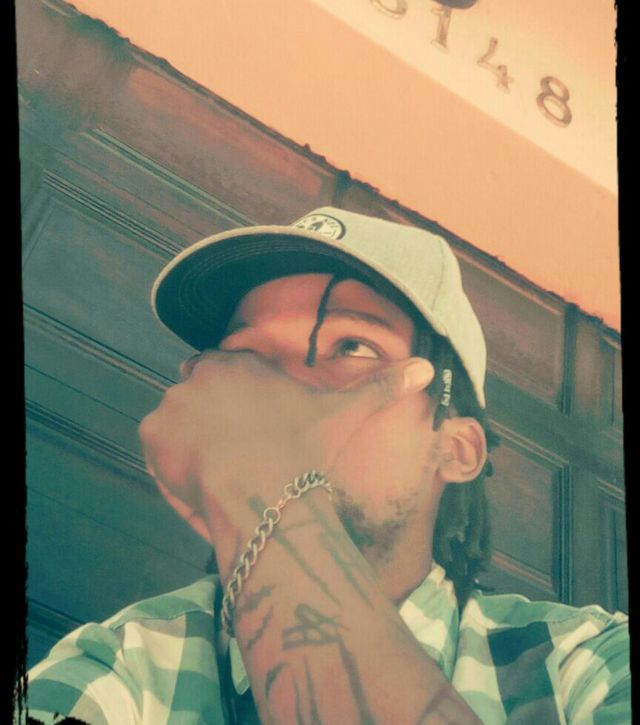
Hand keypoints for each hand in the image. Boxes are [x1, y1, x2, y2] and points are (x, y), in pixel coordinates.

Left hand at [139, 350, 433, 544]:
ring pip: (177, 421)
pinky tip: (201, 480)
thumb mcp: (344, 415)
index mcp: (239, 363)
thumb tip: (428, 367)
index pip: (225, 372)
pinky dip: (171, 462)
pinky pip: (158, 446)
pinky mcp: (152, 433)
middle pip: (198, 395)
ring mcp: (172, 401)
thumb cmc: (304, 452)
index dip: (236, 402)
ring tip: (220, 471)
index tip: (250, 429)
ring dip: (190, 440)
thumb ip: (380, 387)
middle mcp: (200, 373)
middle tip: (235, 453)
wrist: (266, 494)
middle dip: (211, 419)